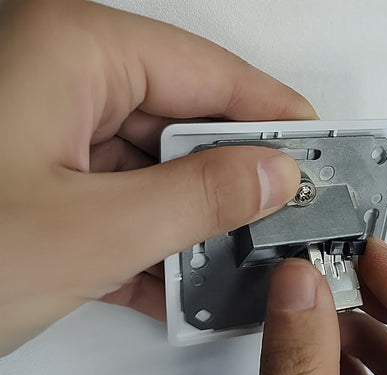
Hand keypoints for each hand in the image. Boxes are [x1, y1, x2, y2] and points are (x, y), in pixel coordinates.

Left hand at [0, 0, 315, 354]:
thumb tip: (272, 176)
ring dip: (188, 216)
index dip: (270, 110)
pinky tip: (170, 275)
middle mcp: (57, 72)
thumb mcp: (91, 231)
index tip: (315, 143)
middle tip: (280, 212)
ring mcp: (43, 122)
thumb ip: (197, 199)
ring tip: (229, 256)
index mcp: (71, 50)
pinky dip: (145, 234)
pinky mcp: (35, 170)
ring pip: (150, 161)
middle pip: (181, 115)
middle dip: (232, 173)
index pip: (208, 71)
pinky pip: (115, 191)